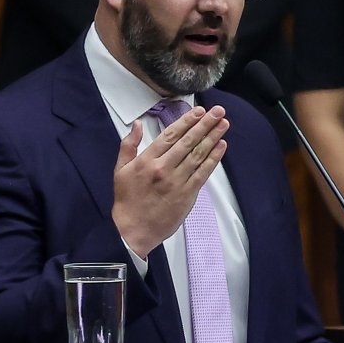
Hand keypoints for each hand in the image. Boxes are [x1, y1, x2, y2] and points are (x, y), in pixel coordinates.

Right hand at [111, 105, 229, 256]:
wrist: (133, 230)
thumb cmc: (127, 201)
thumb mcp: (120, 170)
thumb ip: (128, 145)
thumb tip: (136, 125)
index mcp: (147, 160)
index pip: (170, 135)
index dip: (186, 122)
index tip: (199, 111)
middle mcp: (163, 168)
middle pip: (188, 142)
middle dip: (205, 124)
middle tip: (217, 111)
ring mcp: (177, 182)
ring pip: (198, 155)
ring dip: (213, 137)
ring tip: (223, 124)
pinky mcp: (187, 195)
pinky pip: (203, 173)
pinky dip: (213, 159)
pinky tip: (221, 146)